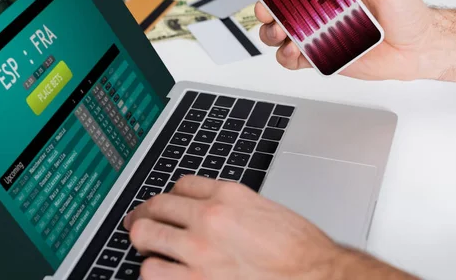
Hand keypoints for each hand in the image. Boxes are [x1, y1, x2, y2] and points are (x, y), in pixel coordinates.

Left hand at [124, 176, 339, 279]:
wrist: (315, 275)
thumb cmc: (299, 248)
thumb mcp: (264, 209)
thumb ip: (232, 206)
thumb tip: (209, 210)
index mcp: (230, 194)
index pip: (182, 183)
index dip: (173, 193)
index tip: (169, 201)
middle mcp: (210, 216)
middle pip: (157, 205)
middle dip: (146, 213)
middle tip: (140, 220)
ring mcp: (199, 250)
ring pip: (146, 237)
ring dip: (144, 241)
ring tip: (148, 245)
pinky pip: (152, 272)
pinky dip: (153, 270)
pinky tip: (161, 270)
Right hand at [256, 0, 438, 80]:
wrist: (420, 49)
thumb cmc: (409, 14)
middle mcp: (323, 11)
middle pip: (282, 10)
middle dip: (267, 11)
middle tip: (270, 13)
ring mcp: (321, 35)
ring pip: (283, 35)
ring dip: (274, 35)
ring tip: (283, 36)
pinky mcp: (324, 58)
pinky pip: (297, 60)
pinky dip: (288, 58)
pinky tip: (294, 54)